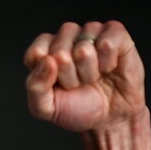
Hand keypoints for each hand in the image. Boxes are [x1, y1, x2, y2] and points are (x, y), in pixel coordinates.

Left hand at [24, 20, 144, 131]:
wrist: (110, 117)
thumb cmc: (78, 109)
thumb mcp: (47, 108)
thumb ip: (35, 87)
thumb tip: (47, 60)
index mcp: (45, 53)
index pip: (36, 52)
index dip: (46, 75)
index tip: (56, 86)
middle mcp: (66, 38)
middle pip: (59, 50)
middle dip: (69, 76)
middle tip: (77, 85)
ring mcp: (90, 33)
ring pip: (83, 48)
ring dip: (89, 72)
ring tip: (93, 78)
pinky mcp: (115, 32)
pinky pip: (107, 43)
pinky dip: (107, 63)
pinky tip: (108, 68)